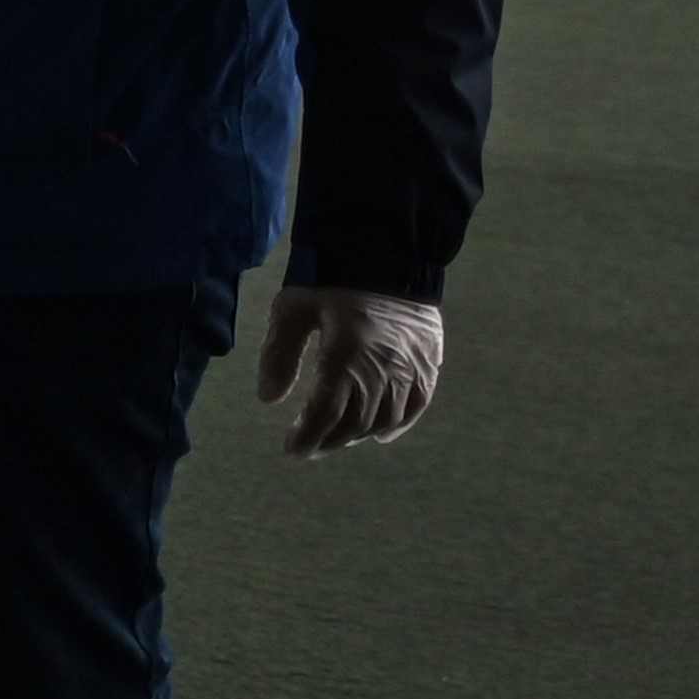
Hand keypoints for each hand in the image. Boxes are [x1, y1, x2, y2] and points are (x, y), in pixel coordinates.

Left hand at [259, 287, 444, 458]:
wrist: (387, 248)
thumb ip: (279, 354)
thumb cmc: (331, 277)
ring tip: (337, 438)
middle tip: (309, 445)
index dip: (307, 437)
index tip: (292, 450)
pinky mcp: (429, 358)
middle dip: (329, 440)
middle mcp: (382, 368)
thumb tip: (268, 398)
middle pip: (355, 422)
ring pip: (386, 417)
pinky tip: (381, 434)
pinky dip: (401, 423)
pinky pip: (419, 402)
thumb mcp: (293, 309)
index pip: (325, 414)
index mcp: (345, 356)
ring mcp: (411, 365)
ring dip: (359, 434)